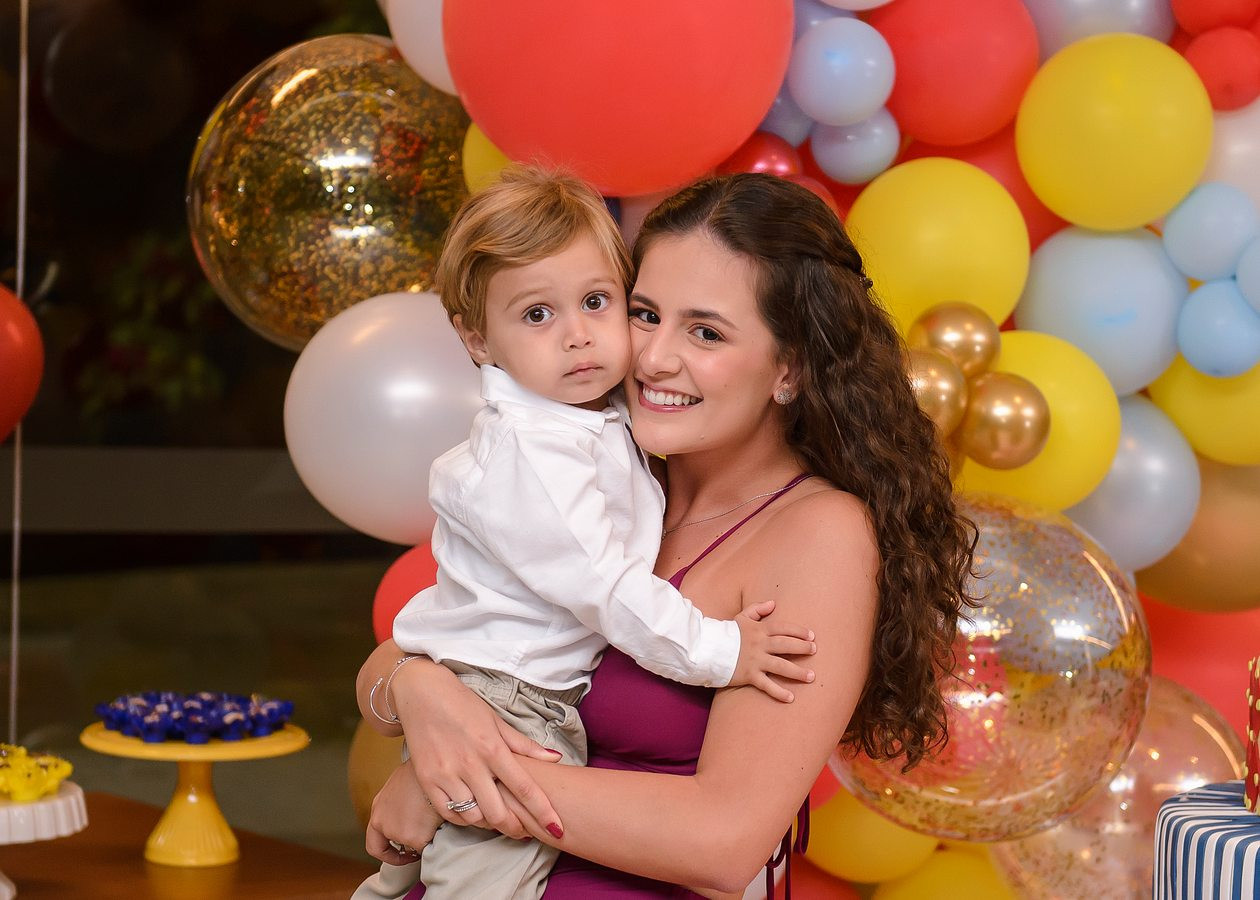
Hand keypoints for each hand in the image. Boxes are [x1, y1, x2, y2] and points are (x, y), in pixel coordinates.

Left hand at [365, 763, 442, 864]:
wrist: (432, 767)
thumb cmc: (420, 770)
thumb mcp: (400, 785)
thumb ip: (397, 803)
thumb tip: (410, 810)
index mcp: (379, 812)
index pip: (374, 845)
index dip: (387, 853)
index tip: (401, 853)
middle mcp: (385, 825)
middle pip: (398, 843)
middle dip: (412, 843)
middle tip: (425, 840)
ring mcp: (400, 833)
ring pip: (416, 844)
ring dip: (426, 835)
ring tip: (437, 816)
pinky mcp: (417, 838)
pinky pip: (430, 844)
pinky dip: (438, 836)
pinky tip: (444, 819)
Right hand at [389, 659, 566, 838]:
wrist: (421, 693)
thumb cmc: (463, 704)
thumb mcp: (496, 721)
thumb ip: (524, 745)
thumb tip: (555, 758)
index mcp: (492, 747)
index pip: (524, 787)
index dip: (543, 811)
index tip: (556, 829)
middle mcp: (470, 764)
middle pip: (498, 812)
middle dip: (515, 828)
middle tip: (524, 831)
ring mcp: (446, 774)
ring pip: (473, 816)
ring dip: (490, 824)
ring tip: (499, 820)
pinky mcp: (427, 780)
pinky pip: (449, 813)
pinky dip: (464, 819)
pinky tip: (474, 814)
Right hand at [731, 599, 815, 702]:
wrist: (707, 649)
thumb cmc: (726, 633)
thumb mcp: (741, 617)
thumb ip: (757, 609)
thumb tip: (773, 603)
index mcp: (759, 630)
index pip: (783, 628)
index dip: (798, 631)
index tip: (812, 636)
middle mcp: (759, 645)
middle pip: (785, 645)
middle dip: (802, 648)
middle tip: (815, 651)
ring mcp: (754, 661)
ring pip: (780, 666)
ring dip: (797, 672)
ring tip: (811, 677)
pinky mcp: (748, 675)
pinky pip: (766, 685)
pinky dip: (778, 692)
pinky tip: (791, 698)